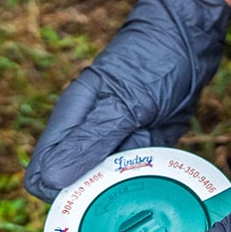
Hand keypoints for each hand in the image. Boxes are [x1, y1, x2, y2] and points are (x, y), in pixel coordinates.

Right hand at [25, 0, 230, 201]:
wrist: (189, 38)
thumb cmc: (153, 59)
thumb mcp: (124, 104)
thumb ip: (90, 141)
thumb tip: (53, 180)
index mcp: (69, 123)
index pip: (41, 175)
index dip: (60, 192)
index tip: (92, 192)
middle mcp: (85, 138)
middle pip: (76, 187)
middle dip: (99, 192)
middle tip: (127, 172)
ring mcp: (111, 144)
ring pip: (107, 187)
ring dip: (126, 184)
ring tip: (147, 155)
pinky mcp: (136, 148)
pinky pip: (133, 178)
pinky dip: (145, 176)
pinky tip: (160, 158)